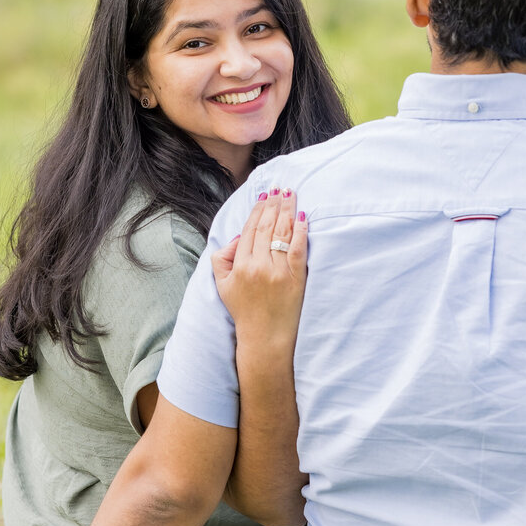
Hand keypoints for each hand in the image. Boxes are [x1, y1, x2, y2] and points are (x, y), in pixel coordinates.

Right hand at [211, 188, 306, 344]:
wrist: (265, 338)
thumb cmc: (244, 310)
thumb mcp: (222, 285)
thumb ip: (222, 258)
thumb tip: (237, 237)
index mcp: (240, 265)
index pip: (249, 230)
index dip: (257, 210)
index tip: (264, 196)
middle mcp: (258, 266)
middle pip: (266, 227)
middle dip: (274, 204)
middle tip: (280, 187)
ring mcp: (278, 273)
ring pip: (282, 234)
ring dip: (287, 211)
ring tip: (291, 195)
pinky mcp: (296, 279)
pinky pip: (299, 250)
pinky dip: (301, 232)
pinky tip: (304, 217)